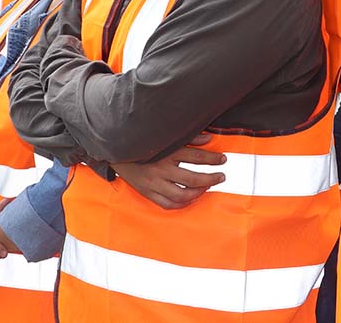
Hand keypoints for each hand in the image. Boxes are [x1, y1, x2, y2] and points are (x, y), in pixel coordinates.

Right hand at [111, 133, 226, 209]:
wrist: (117, 151)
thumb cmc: (145, 142)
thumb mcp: (166, 136)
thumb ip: (189, 137)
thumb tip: (209, 138)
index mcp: (167, 152)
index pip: (196, 157)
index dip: (212, 158)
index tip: (223, 159)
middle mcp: (161, 169)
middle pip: (192, 179)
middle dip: (211, 179)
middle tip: (221, 177)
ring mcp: (154, 183)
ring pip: (182, 195)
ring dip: (198, 193)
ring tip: (207, 187)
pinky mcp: (147, 192)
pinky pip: (168, 204)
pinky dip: (182, 204)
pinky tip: (191, 199)